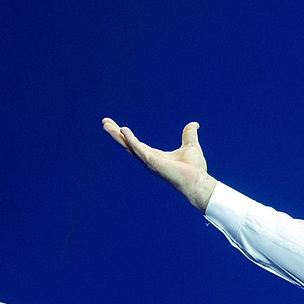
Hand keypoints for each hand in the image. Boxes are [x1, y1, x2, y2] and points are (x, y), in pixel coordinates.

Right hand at [103, 118, 217, 209]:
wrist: (198, 181)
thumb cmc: (194, 168)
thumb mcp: (190, 145)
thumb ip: (189, 134)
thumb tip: (194, 124)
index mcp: (155, 156)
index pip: (136, 144)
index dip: (126, 135)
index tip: (118, 126)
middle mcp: (149, 159)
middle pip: (128, 144)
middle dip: (116, 134)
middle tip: (105, 122)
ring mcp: (149, 161)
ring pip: (129, 146)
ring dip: (117, 135)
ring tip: (106, 124)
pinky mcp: (153, 162)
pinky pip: (139, 149)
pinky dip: (131, 140)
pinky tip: (123, 130)